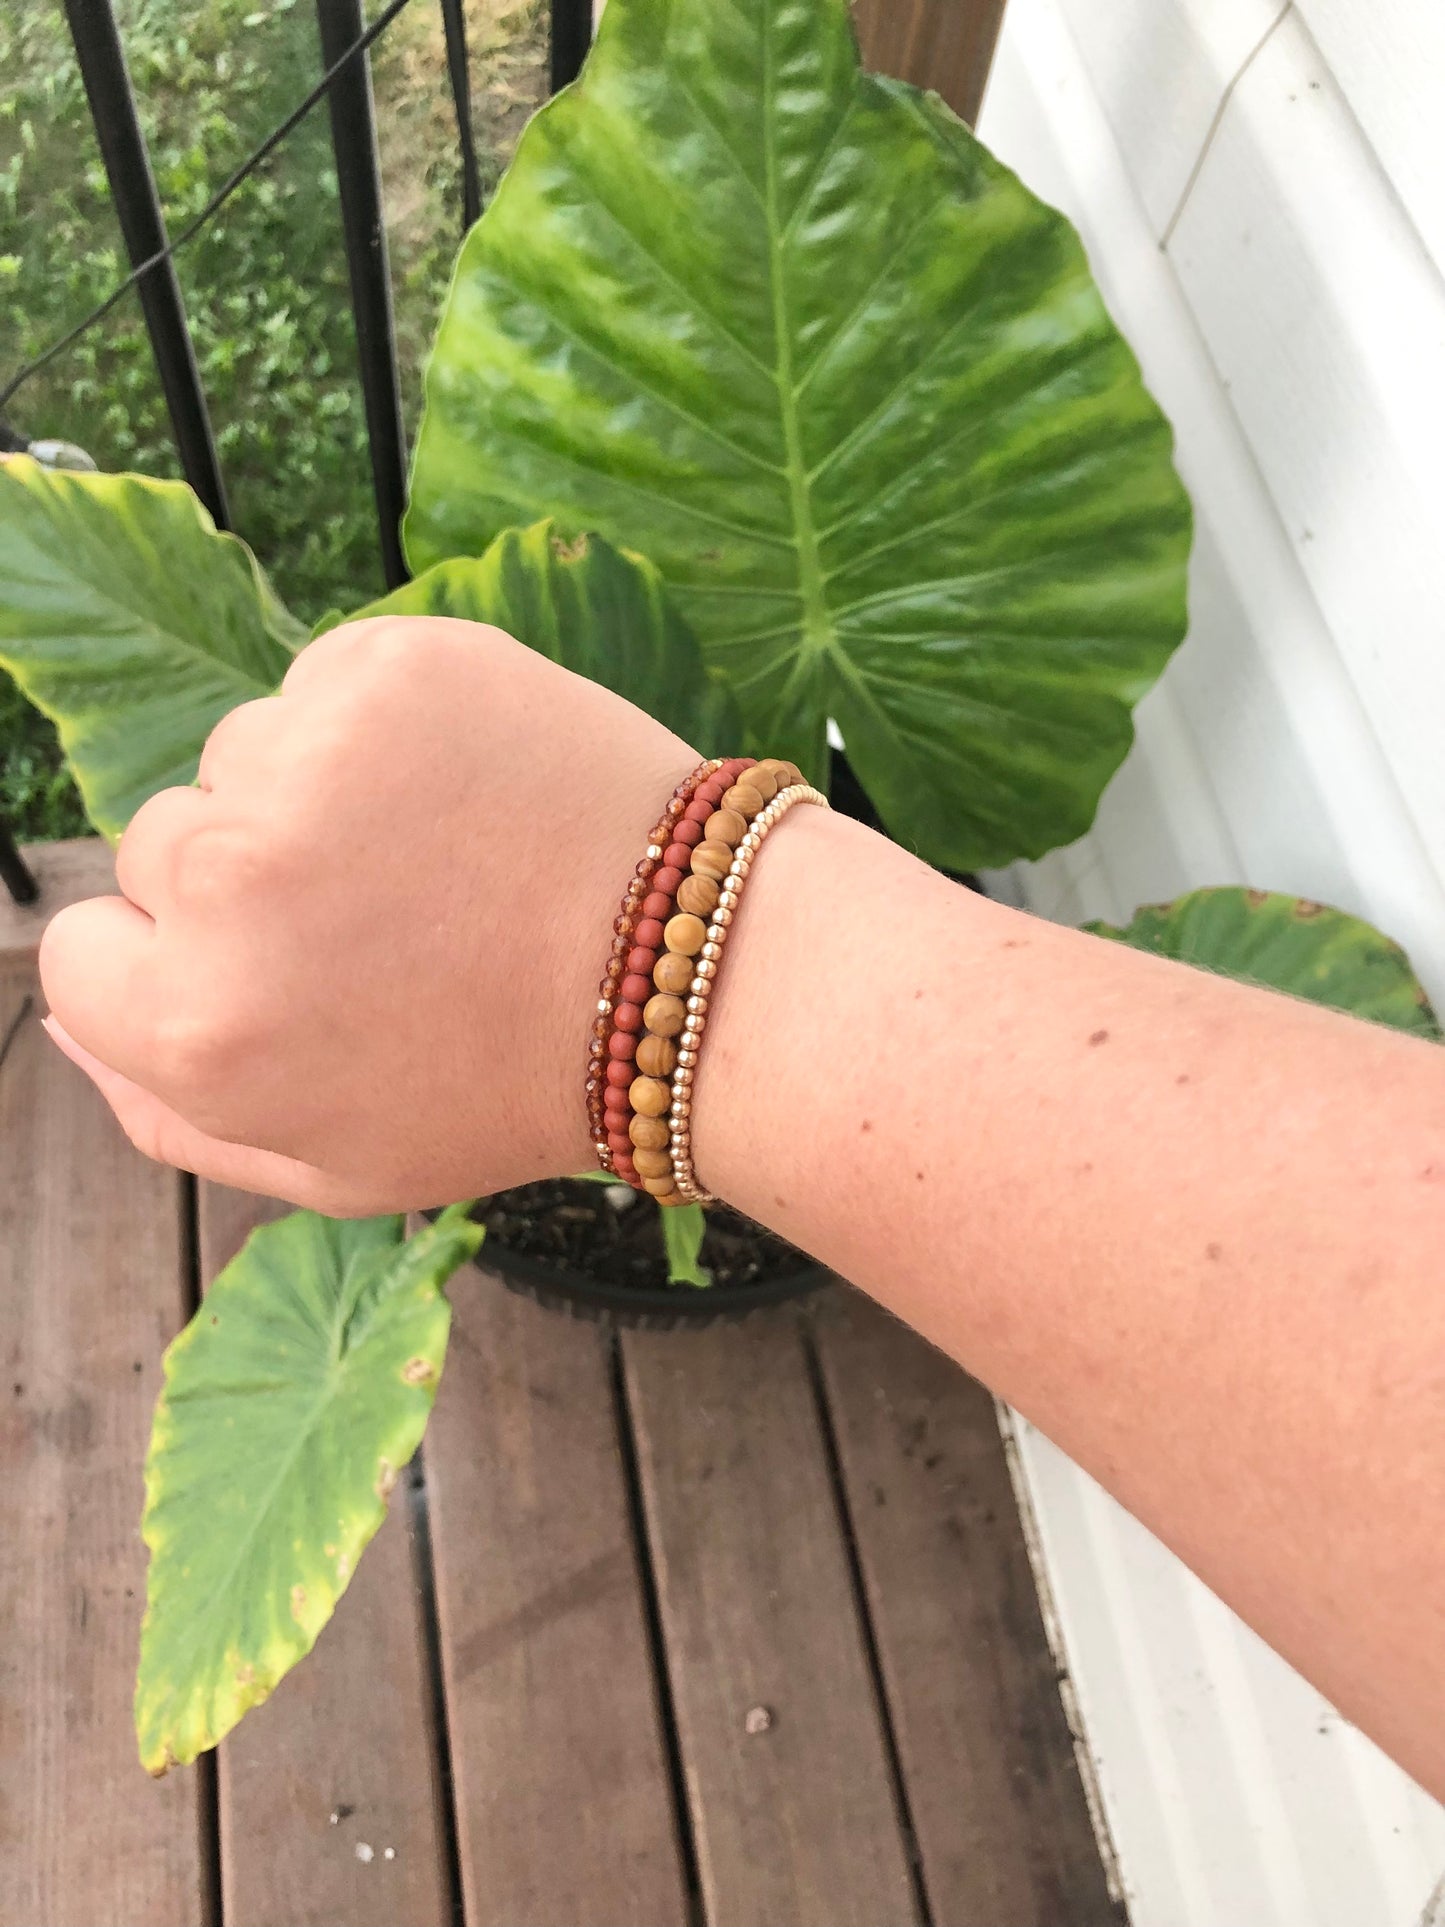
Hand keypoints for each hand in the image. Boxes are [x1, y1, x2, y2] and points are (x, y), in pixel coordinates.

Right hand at [40, 616, 698, 1212]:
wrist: (693, 976)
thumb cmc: (512, 1085)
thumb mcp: (330, 1168)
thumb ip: (163, 1111)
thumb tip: (68, 1016)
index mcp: (195, 1025)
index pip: (81, 952)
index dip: (181, 963)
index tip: (285, 968)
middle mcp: (225, 882)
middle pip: (161, 847)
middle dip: (252, 882)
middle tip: (392, 923)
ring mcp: (305, 760)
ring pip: (243, 758)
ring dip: (319, 796)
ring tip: (445, 857)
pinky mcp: (387, 670)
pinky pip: (323, 685)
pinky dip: (378, 725)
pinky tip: (469, 788)